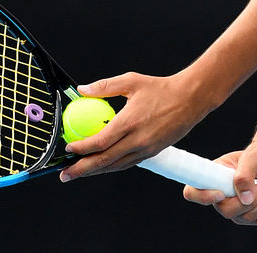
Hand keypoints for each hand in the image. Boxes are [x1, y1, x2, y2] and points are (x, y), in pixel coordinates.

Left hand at [59, 71, 204, 181]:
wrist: (191, 99)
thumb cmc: (162, 88)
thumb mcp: (132, 81)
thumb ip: (105, 86)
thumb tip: (82, 89)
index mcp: (130, 122)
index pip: (100, 141)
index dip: (81, 148)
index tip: (68, 148)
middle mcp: (137, 139)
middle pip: (104, 160)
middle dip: (81, 169)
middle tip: (65, 174)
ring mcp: (146, 148)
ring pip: (115, 165)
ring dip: (95, 171)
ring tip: (78, 173)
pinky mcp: (152, 152)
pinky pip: (127, 163)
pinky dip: (112, 166)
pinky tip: (102, 166)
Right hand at [183, 143, 256, 224]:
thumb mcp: (253, 158)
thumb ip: (245, 175)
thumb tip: (245, 200)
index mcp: (214, 177)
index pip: (193, 191)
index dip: (203, 197)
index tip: (221, 193)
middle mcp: (221, 195)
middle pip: (225, 211)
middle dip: (248, 201)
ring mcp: (235, 207)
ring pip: (245, 218)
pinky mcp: (250, 215)